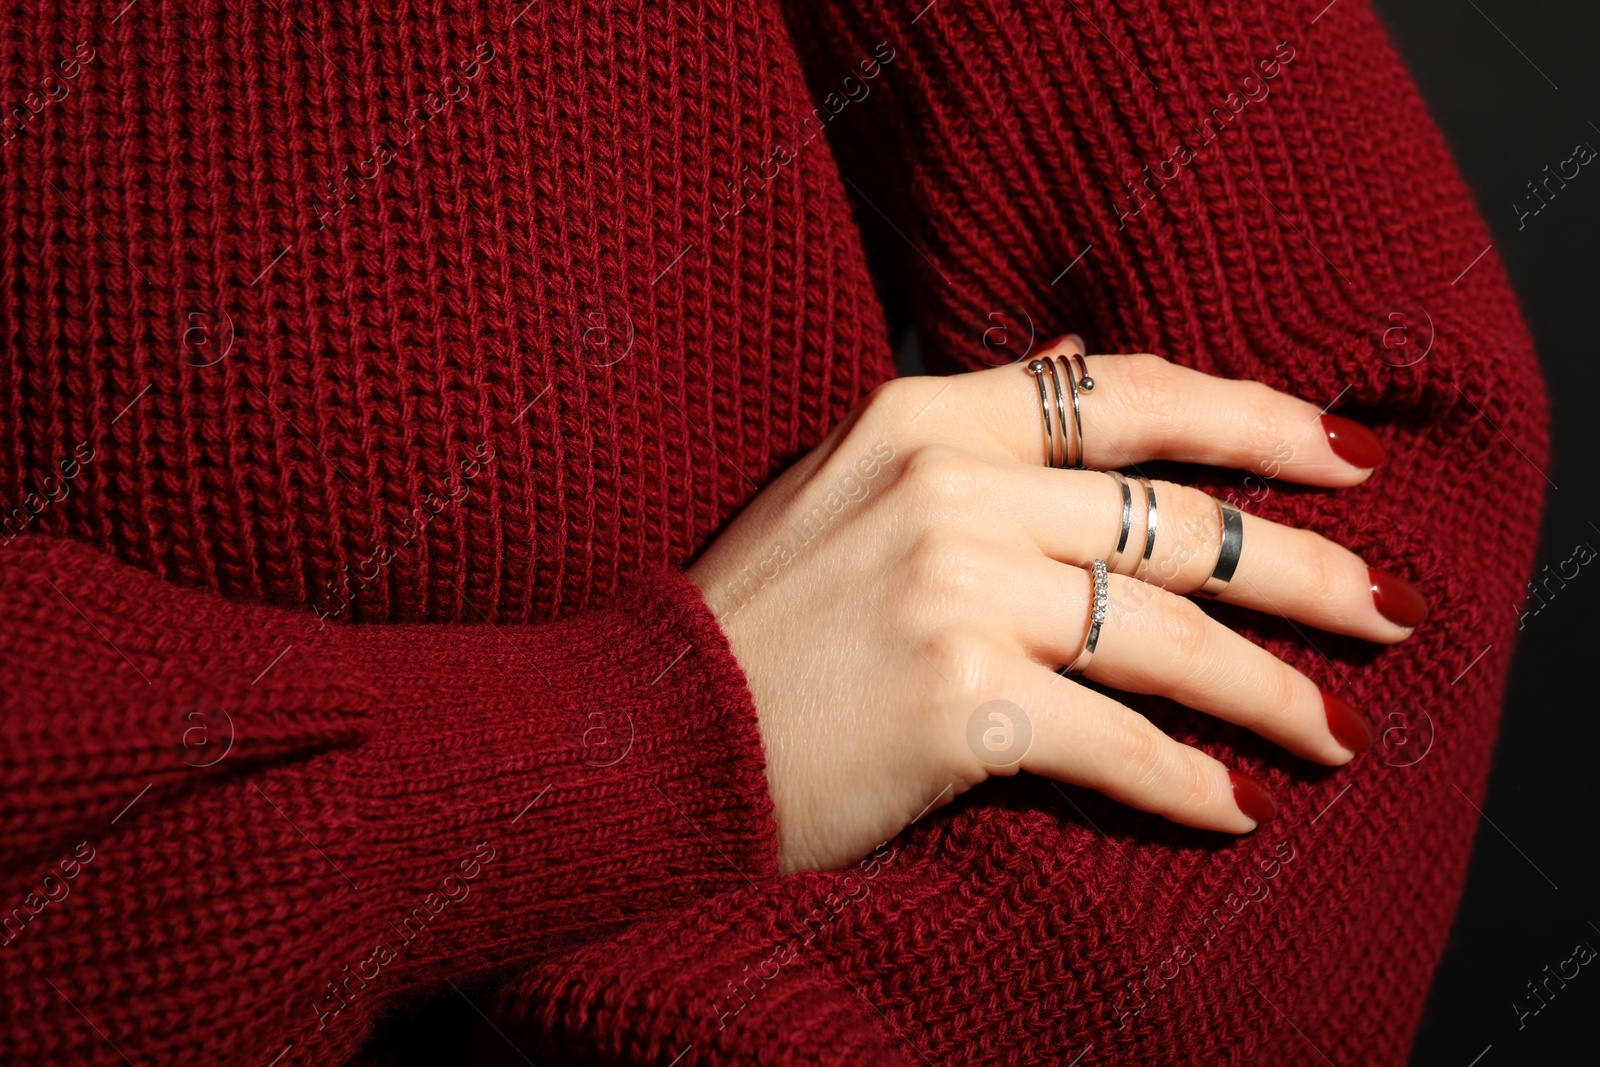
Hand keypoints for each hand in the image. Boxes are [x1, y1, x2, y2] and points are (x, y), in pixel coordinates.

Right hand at [686, 337, 1424, 872]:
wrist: (644, 729)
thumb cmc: (753, 615)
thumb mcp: (845, 478)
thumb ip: (969, 419)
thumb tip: (1073, 354)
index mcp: (925, 418)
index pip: (1127, 393)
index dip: (1256, 417)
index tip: (1345, 457)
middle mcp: (949, 488)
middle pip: (1176, 519)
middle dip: (1306, 570)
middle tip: (1391, 611)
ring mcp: (952, 592)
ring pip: (1167, 634)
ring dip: (1270, 691)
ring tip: (1333, 730)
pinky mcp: (953, 704)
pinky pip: (1116, 741)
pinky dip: (1187, 780)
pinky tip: (1233, 804)